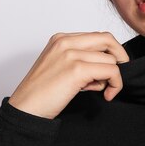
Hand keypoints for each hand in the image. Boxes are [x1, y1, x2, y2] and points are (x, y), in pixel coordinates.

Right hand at [8, 32, 128, 118]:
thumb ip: (81, 60)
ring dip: (111, 77)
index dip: (109, 52)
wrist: (25, 109)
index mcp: (61, 38)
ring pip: (111, 59)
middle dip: (119, 58)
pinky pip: (111, 71)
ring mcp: (71, 54)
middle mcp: (66, 42)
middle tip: (116, 76)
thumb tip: (107, 66)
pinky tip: (107, 95)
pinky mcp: (77, 69)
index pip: (97, 36)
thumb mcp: (60, 66)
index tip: (109, 68)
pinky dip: (116, 84)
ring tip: (97, 89)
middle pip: (108, 40)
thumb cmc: (41, 93)